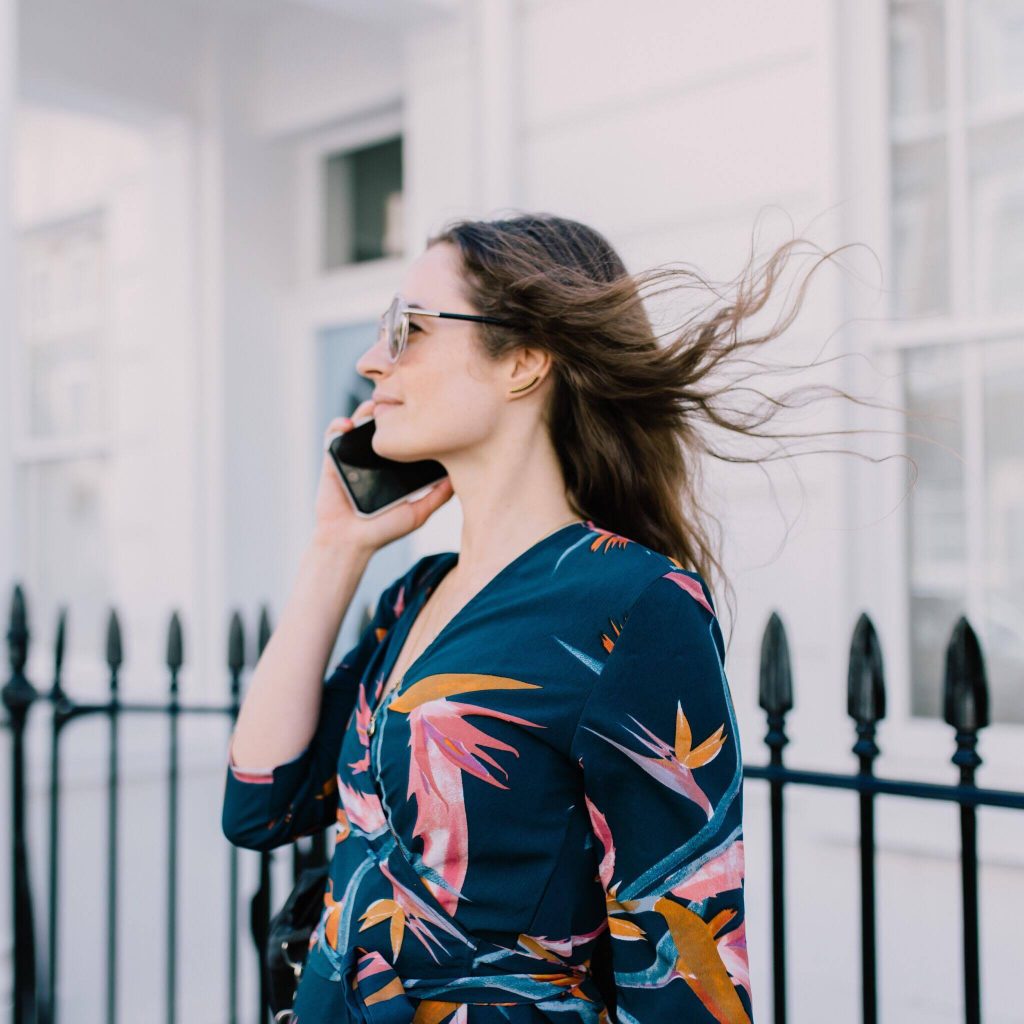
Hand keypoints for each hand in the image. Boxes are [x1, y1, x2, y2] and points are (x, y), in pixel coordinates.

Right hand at [312, 398, 454, 554]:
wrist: (349, 542)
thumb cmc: (383, 530)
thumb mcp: (418, 512)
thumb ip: (438, 496)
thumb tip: (458, 476)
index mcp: (393, 465)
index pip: (402, 436)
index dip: (410, 421)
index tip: (422, 410)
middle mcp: (374, 458)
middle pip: (382, 426)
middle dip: (389, 410)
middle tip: (399, 402)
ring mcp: (353, 457)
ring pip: (359, 424)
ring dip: (365, 411)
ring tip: (374, 407)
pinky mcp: (332, 460)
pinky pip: (332, 436)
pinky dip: (338, 425)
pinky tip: (348, 425)